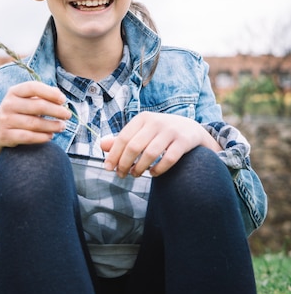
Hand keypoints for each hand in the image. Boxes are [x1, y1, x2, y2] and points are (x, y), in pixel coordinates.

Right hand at [0, 81, 69, 172]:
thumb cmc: (19, 112)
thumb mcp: (26, 100)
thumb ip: (42, 96)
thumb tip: (59, 95)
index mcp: (14, 91)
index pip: (33, 87)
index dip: (50, 92)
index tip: (63, 99)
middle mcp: (8, 104)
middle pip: (37, 106)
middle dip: (56, 111)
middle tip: (68, 115)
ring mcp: (5, 120)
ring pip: (34, 123)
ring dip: (52, 126)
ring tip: (62, 126)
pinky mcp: (5, 135)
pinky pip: (28, 137)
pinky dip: (41, 137)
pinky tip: (50, 136)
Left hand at [101, 111, 218, 177]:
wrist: (191, 129)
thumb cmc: (160, 133)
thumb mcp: (142, 131)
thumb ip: (123, 139)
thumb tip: (102, 145)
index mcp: (142, 118)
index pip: (123, 138)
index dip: (113, 154)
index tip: (108, 168)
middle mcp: (156, 122)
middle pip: (134, 146)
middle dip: (125, 164)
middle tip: (121, 175)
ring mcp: (171, 131)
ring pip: (150, 153)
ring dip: (140, 168)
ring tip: (136, 174)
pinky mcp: (183, 141)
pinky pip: (169, 159)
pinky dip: (158, 170)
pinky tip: (153, 173)